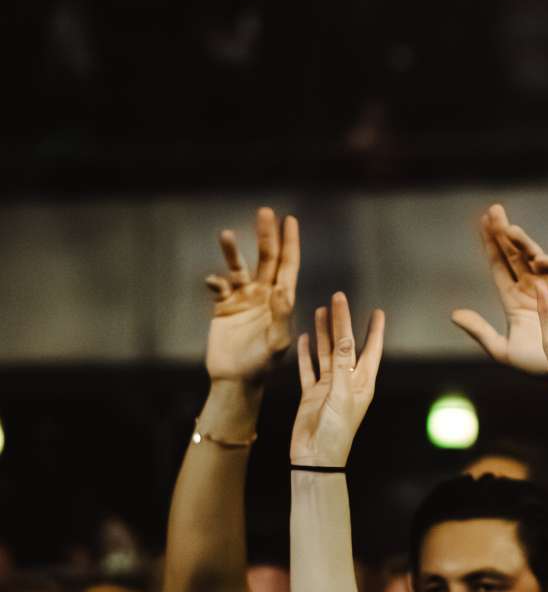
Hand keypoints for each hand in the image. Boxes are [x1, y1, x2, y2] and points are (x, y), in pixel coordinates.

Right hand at [205, 208, 300, 382]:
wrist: (237, 380)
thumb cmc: (263, 365)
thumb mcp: (277, 342)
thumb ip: (281, 316)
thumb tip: (282, 289)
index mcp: (281, 299)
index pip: (288, 265)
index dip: (289, 242)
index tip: (289, 220)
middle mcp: (263, 294)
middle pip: (266, 258)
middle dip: (266, 235)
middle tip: (264, 211)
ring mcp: (243, 298)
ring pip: (239, 267)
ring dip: (233, 251)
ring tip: (226, 234)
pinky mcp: (223, 306)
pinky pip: (219, 287)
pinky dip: (215, 281)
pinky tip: (214, 282)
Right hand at [290, 294, 384, 467]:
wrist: (316, 458)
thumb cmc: (336, 432)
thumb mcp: (343, 395)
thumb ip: (343, 365)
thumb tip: (347, 337)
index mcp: (362, 383)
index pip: (370, 350)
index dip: (374, 330)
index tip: (378, 311)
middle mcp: (347, 382)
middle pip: (345, 345)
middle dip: (342, 322)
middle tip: (338, 298)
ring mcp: (328, 388)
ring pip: (326, 353)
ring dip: (323, 333)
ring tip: (321, 311)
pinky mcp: (311, 395)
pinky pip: (308, 369)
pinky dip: (306, 354)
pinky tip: (304, 338)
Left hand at [451, 204, 547, 374]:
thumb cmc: (536, 364)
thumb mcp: (502, 350)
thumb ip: (479, 332)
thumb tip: (454, 314)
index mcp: (512, 298)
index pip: (498, 265)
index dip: (490, 244)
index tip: (482, 223)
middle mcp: (530, 287)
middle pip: (513, 254)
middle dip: (503, 233)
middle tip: (494, 211)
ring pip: (533, 257)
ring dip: (522, 241)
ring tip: (509, 227)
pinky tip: (536, 257)